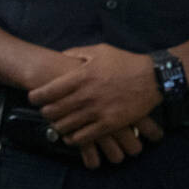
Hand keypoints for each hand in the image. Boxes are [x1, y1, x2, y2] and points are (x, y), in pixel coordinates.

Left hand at [28, 44, 164, 167]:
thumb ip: (77, 52)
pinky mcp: (108, 124)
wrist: (153, 78)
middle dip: (45, 112)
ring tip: (58, 123)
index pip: (47, 92)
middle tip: (47, 111)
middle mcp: (86, 95)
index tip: (34, 98)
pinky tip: (72, 135)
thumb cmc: (126, 62)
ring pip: (64, 126)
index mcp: (82, 76)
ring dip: (57, 126)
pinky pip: (81, 138)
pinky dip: (72, 139)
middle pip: (52, 111)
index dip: (35, 97)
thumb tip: (60, 56)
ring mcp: (97, 112)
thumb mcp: (101, 50)